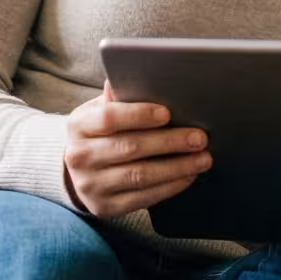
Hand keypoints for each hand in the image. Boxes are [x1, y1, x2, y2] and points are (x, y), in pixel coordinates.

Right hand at [64, 85, 209, 219]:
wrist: (78, 173)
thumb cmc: (99, 134)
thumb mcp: (99, 111)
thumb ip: (118, 97)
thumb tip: (137, 72)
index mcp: (79, 125)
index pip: (109, 117)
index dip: (139, 115)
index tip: (167, 113)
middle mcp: (80, 157)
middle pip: (129, 148)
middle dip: (169, 142)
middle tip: (199, 138)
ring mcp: (91, 185)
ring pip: (140, 175)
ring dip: (176, 167)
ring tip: (203, 159)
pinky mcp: (105, 207)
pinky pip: (143, 198)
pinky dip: (170, 187)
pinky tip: (188, 176)